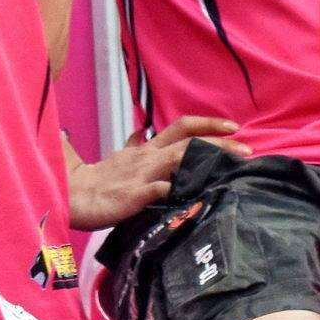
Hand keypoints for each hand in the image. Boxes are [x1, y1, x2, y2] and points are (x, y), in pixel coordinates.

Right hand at [67, 115, 234, 229]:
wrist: (72, 196)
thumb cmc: (97, 182)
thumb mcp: (118, 159)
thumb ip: (134, 147)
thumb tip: (143, 134)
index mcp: (146, 149)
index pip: (182, 127)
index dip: (209, 123)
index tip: (234, 126)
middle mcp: (148, 157)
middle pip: (188, 140)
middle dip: (220, 141)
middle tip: (247, 148)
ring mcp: (142, 176)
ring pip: (180, 158)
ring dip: (210, 158)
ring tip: (235, 164)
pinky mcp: (133, 196)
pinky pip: (158, 190)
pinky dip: (176, 188)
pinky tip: (195, 194)